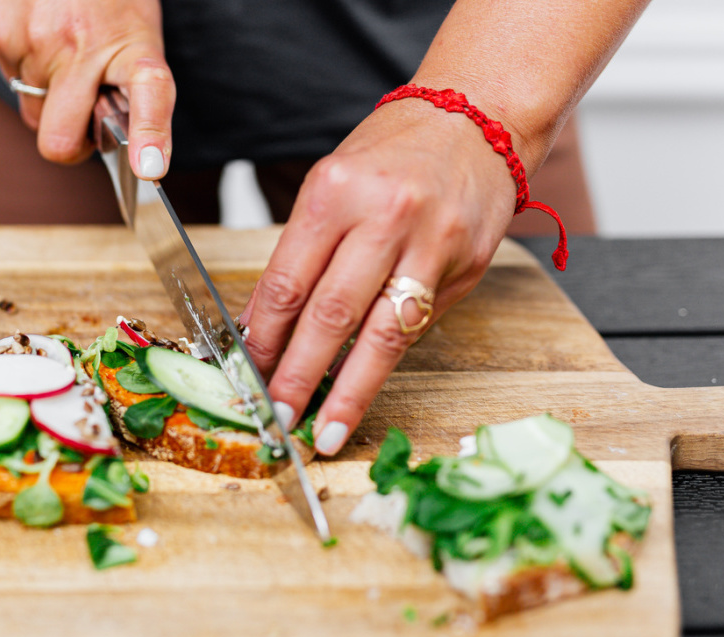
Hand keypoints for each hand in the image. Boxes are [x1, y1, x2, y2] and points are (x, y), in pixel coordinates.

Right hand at [0, 0, 173, 178]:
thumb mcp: (138, 33)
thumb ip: (131, 91)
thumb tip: (130, 150)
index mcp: (134, 47)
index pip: (151, 93)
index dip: (149, 134)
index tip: (149, 165)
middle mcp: (86, 47)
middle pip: (60, 142)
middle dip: (69, 142)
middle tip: (86, 114)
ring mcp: (39, 43)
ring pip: (33, 115)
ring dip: (49, 99)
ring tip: (67, 53)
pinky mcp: (3, 35)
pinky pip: (11, 83)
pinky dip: (27, 70)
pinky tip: (43, 37)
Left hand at [240, 98, 518, 455]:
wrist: (475, 120)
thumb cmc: (391, 153)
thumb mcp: (330, 186)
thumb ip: (301, 256)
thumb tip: (265, 325)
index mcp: (335, 192)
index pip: (288, 282)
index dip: (265, 338)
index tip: (248, 374)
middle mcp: (385, 217)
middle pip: (330, 315)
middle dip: (298, 375)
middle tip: (276, 417)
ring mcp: (432, 244)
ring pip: (382, 336)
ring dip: (348, 392)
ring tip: (324, 430)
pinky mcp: (467, 267)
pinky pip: (417, 326)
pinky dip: (385, 362)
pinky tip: (363, 388)